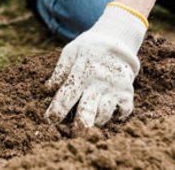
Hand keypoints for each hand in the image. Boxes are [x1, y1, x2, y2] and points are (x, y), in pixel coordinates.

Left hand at [45, 3, 146, 129]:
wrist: (117, 39)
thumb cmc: (89, 47)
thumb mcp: (71, 51)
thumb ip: (60, 70)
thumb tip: (47, 89)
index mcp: (81, 73)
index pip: (66, 96)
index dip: (56, 111)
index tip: (50, 120)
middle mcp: (97, 83)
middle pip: (87, 111)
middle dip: (79, 127)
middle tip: (74, 135)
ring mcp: (113, 88)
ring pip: (104, 115)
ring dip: (95, 121)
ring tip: (90, 122)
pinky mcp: (127, 92)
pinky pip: (123, 112)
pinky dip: (117, 117)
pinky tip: (110, 114)